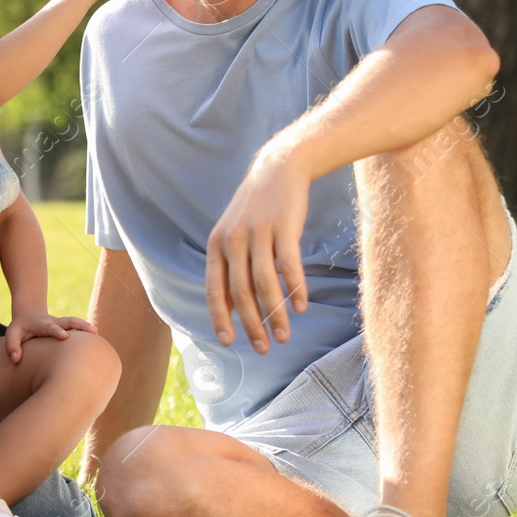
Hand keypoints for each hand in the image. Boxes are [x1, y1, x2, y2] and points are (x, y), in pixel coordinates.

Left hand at [5, 310, 96, 362]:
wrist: (29, 312)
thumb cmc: (20, 326)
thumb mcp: (12, 334)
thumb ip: (12, 346)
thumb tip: (16, 360)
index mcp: (41, 324)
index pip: (49, 327)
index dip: (56, 331)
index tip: (64, 336)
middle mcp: (54, 322)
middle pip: (68, 321)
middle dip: (79, 325)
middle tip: (92, 330)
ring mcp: (62, 323)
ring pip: (75, 322)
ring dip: (85, 326)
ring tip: (97, 332)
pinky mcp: (67, 327)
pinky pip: (78, 328)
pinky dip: (87, 332)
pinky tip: (98, 341)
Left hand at [204, 144, 312, 353]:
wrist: (278, 168)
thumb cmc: (256, 210)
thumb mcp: (233, 235)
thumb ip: (230, 269)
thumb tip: (230, 309)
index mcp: (216, 245)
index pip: (214, 289)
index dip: (221, 317)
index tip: (228, 342)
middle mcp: (233, 240)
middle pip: (241, 292)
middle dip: (252, 324)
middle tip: (264, 348)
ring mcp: (258, 232)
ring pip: (265, 283)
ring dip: (276, 314)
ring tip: (284, 336)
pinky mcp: (283, 226)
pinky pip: (289, 265)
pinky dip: (295, 289)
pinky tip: (301, 307)